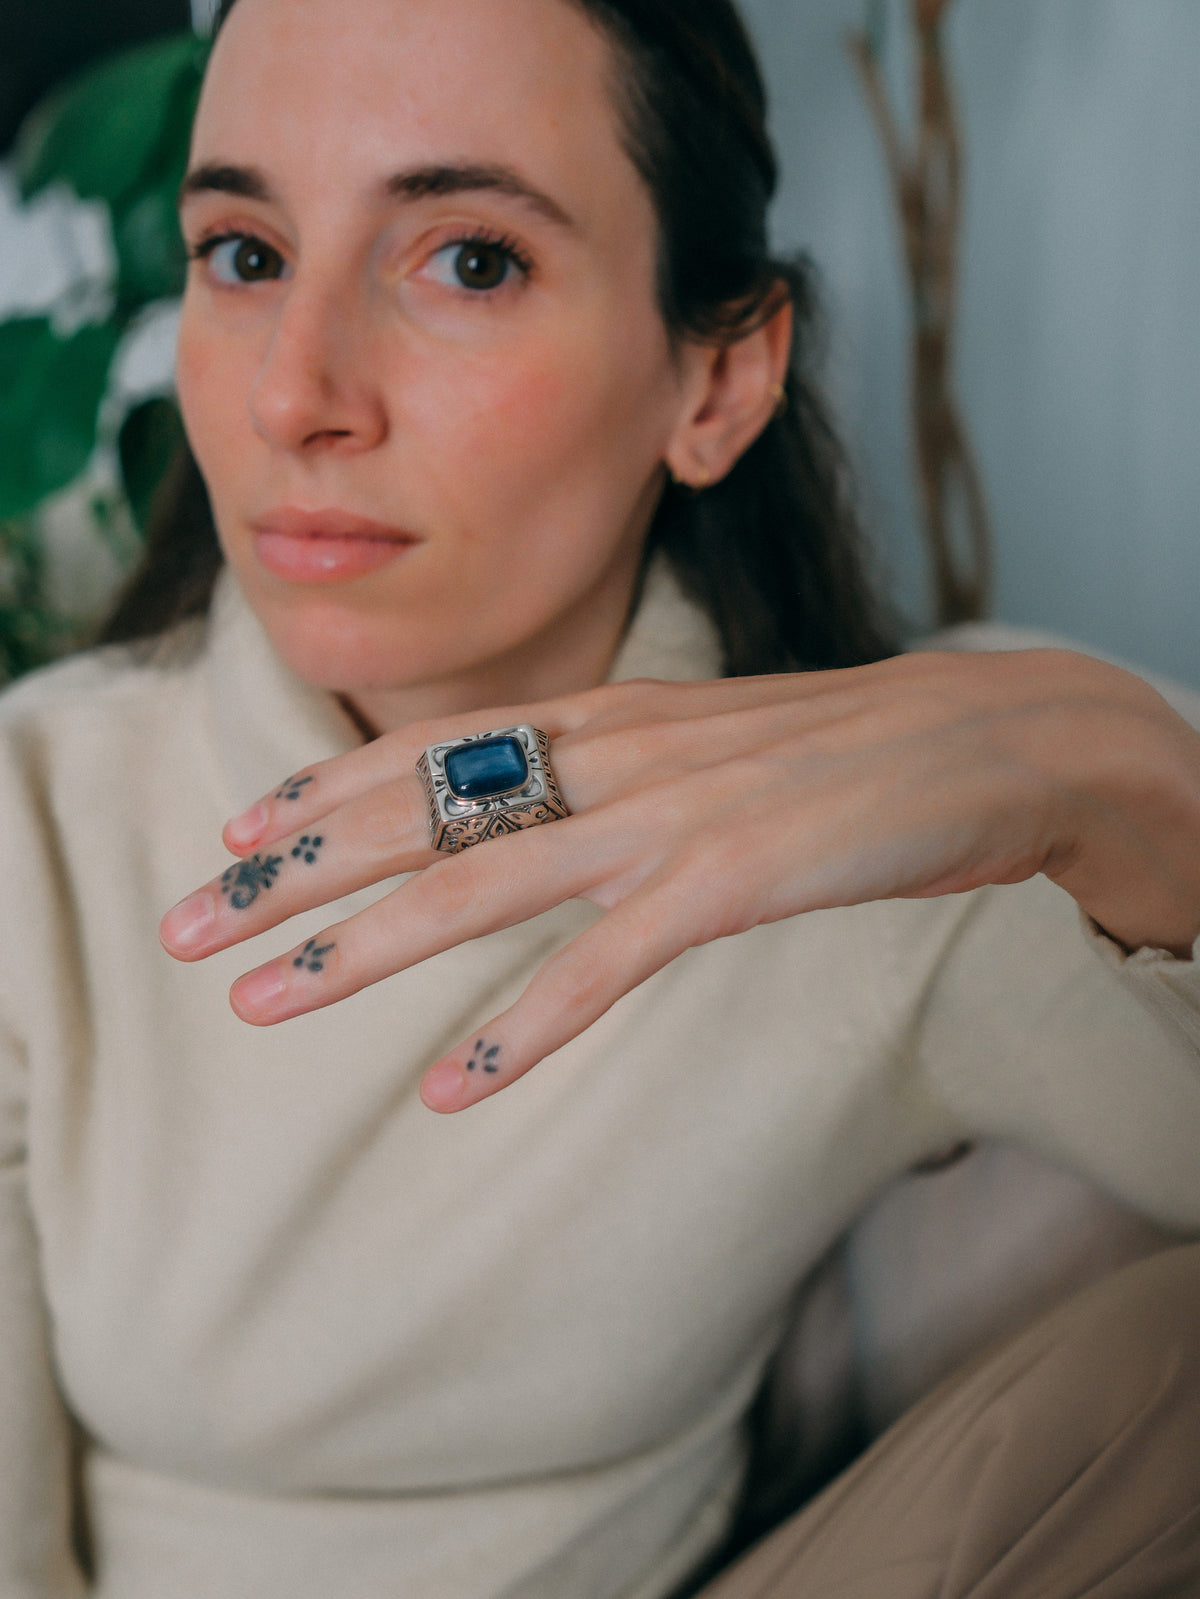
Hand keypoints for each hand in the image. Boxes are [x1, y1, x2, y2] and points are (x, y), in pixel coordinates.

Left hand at [160, 648, 1199, 1110]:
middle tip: (186, 927)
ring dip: (362, 948)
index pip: (430, 744)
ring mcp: (668, 816)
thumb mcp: (708, 740)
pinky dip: (524, 1029)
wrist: (989, 736)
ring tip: (264, 1002)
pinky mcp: (730, 882)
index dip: (322, 785)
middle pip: (416, 812)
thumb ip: (620, 765)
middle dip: (291, 872)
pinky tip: (453, 1090)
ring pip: (478, 882)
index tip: (237, 830)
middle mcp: (614, 753)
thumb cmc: (848, 748)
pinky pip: (603, 966)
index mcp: (608, 713)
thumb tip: (548, 806)